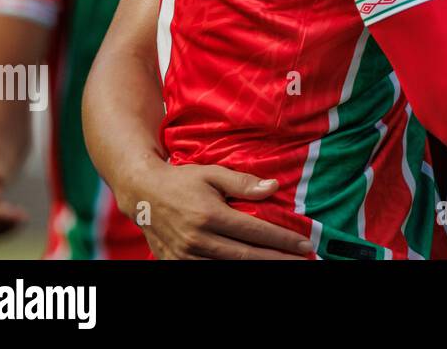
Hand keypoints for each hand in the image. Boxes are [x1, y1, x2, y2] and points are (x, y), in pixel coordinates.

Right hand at [121, 160, 311, 259]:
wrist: (142, 193)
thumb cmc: (181, 180)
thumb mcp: (212, 174)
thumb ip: (243, 182)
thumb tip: (273, 187)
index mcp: (209, 215)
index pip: (255, 232)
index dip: (282, 240)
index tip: (304, 244)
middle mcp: (197, 239)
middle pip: (246, 256)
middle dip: (277, 259)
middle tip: (302, 261)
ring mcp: (185, 255)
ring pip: (228, 269)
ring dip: (258, 268)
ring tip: (281, 265)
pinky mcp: (175, 263)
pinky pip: (207, 272)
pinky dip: (229, 271)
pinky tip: (251, 268)